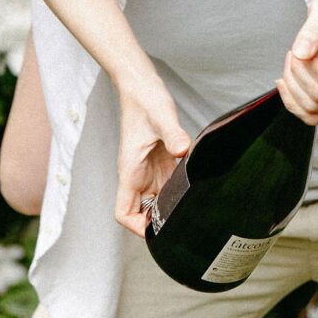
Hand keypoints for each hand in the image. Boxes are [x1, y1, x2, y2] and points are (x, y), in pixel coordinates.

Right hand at [115, 74, 190, 237]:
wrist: (142, 87)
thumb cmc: (145, 101)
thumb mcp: (161, 117)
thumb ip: (172, 134)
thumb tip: (181, 150)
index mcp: (130, 171)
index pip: (123, 212)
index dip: (136, 227)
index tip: (156, 231)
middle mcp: (138, 175)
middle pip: (142, 213)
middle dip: (159, 222)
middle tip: (183, 222)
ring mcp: (149, 170)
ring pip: (157, 201)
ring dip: (170, 206)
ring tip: (192, 208)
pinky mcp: (160, 162)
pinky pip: (168, 185)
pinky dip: (178, 190)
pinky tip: (194, 186)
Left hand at [278, 0, 317, 124]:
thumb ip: (313, 28)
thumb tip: (301, 52)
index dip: (308, 67)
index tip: (300, 51)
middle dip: (296, 75)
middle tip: (292, 55)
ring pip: (314, 108)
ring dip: (293, 88)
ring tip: (291, 65)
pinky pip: (314, 116)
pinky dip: (295, 103)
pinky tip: (287, 85)